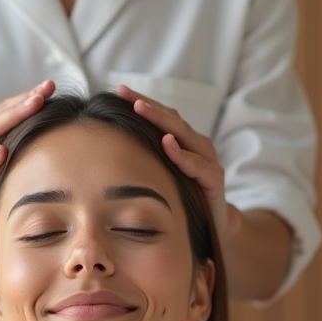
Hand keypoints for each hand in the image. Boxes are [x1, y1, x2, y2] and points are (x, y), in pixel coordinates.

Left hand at [116, 84, 239, 238]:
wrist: (211, 229)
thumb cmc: (182, 201)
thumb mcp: (161, 177)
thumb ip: (146, 161)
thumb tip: (107, 148)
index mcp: (184, 143)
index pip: (163, 116)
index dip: (142, 102)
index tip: (119, 91)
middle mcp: (197, 147)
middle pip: (172, 119)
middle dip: (147, 105)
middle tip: (125, 93)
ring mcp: (208, 162)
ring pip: (183, 135)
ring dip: (162, 121)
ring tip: (141, 108)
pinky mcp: (214, 180)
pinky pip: (197, 164)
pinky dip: (182, 154)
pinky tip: (167, 144)